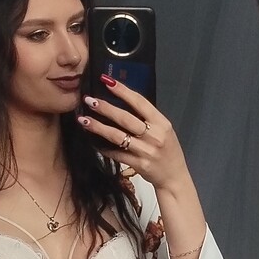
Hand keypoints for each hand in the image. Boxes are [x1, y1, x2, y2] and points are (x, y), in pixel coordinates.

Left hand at [77, 77, 188, 192]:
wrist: (174, 176)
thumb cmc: (168, 150)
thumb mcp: (164, 130)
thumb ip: (147, 118)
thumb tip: (123, 102)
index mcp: (161, 123)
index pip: (140, 102)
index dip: (122, 91)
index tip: (107, 81)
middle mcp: (154, 136)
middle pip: (125, 118)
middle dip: (105, 108)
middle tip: (89, 100)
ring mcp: (145, 151)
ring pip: (117, 136)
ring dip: (98, 127)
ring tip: (84, 120)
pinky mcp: (138, 164)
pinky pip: (116, 154)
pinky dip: (103, 147)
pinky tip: (92, 141)